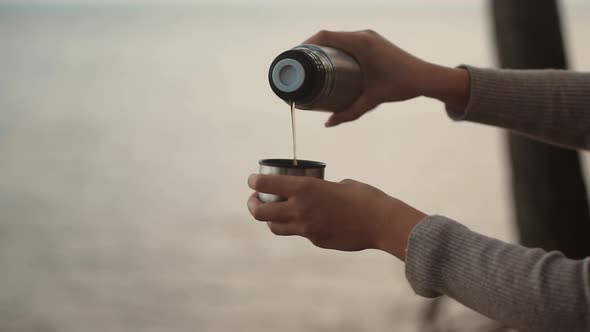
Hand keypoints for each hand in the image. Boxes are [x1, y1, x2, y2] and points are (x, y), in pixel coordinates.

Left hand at [247, 174, 426, 259]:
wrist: (381, 223)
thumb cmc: (364, 197)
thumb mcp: (338, 184)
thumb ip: (320, 189)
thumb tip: (314, 193)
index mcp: (305, 189)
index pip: (266, 185)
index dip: (255, 182)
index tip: (253, 180)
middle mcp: (300, 210)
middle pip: (261, 213)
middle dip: (253, 205)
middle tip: (255, 199)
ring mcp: (307, 229)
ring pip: (275, 227)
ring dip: (270, 219)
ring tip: (274, 212)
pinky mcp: (316, 241)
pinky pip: (299, 233)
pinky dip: (297, 226)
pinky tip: (308, 219)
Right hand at [303, 30, 469, 126]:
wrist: (426, 77)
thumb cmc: (402, 85)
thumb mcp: (372, 100)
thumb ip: (350, 112)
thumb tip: (329, 123)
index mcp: (361, 44)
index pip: (326, 36)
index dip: (307, 43)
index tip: (296, 57)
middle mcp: (364, 36)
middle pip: (330, 35)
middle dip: (312, 48)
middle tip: (300, 66)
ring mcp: (369, 37)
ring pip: (339, 38)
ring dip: (325, 48)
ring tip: (311, 65)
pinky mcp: (373, 42)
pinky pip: (348, 41)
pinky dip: (336, 48)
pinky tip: (331, 62)